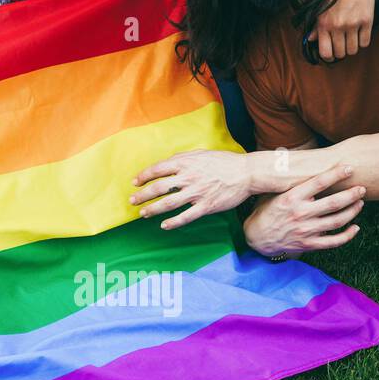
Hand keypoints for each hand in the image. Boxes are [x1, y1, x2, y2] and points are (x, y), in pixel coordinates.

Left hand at [131, 149, 253, 229]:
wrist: (246, 172)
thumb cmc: (222, 162)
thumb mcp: (199, 154)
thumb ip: (181, 159)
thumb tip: (165, 165)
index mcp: (185, 163)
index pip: (157, 169)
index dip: (143, 176)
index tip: (134, 183)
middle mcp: (188, 178)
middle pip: (159, 188)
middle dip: (142, 195)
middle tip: (132, 201)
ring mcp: (197, 193)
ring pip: (169, 203)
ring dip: (153, 209)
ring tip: (143, 213)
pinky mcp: (207, 206)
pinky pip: (186, 216)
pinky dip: (173, 222)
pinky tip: (164, 225)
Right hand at [243, 165, 363, 257]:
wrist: (256, 238)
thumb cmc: (266, 211)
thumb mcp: (273, 193)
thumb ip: (288, 181)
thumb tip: (291, 157)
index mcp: (291, 198)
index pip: (318, 183)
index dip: (336, 174)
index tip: (349, 168)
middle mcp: (300, 214)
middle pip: (333, 203)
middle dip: (351, 194)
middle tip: (362, 188)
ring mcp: (306, 230)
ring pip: (337, 221)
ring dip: (352, 211)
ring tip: (360, 203)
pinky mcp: (309, 244)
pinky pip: (334, 241)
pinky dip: (348, 235)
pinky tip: (355, 227)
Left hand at [310, 0, 374, 60]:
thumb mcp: (320, 7)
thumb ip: (316, 25)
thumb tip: (310, 40)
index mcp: (323, 24)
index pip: (325, 52)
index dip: (329, 57)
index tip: (332, 54)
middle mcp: (337, 25)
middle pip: (341, 53)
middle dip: (341, 51)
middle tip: (343, 43)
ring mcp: (353, 23)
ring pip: (353, 50)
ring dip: (352, 47)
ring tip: (351, 38)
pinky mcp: (367, 20)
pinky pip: (365, 42)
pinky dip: (362, 40)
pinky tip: (360, 32)